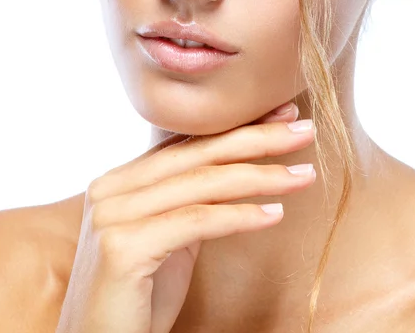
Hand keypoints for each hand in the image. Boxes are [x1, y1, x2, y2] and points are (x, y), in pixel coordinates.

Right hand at [55, 102, 315, 332]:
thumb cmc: (139, 299)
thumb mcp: (169, 238)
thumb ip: (188, 199)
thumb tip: (236, 166)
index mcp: (119, 181)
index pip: (187, 144)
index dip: (237, 128)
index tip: (281, 116)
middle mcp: (110, 189)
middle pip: (197, 154)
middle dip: (256, 139)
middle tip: (303, 128)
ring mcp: (112, 215)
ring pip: (202, 184)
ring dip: (261, 176)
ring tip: (304, 175)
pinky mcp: (122, 247)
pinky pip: (196, 222)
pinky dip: (240, 216)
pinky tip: (276, 214)